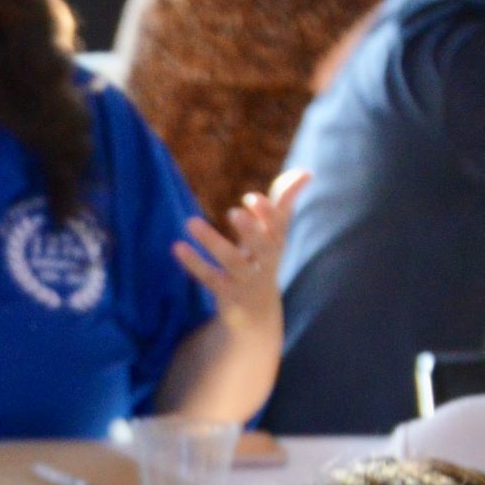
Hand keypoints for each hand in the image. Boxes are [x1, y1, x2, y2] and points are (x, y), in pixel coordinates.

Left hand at [175, 170, 305, 340]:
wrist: (257, 312)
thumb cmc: (264, 259)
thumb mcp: (275, 232)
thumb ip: (285, 201)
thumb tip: (307, 172)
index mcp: (276, 242)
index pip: (277, 227)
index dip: (267, 213)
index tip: (250, 197)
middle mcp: (265, 262)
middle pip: (263, 247)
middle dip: (251, 230)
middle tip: (233, 212)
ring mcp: (246, 279)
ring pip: (232, 261)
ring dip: (212, 242)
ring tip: (190, 222)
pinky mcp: (227, 293)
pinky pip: (210, 278)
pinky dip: (194, 263)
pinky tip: (177, 247)